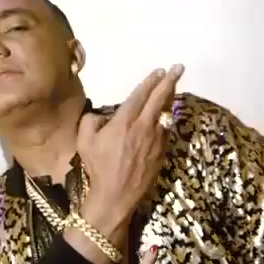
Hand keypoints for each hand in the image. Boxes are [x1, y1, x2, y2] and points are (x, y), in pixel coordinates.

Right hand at [73, 66, 182, 260]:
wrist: (116, 196)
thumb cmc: (98, 167)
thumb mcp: (84, 141)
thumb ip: (91, 120)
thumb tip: (103, 115)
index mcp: (125, 121)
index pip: (141, 94)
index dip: (151, 80)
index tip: (160, 70)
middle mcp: (144, 127)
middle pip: (160, 98)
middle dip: (170, 81)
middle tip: (179, 68)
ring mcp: (156, 140)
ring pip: (165, 115)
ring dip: (169, 100)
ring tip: (173, 89)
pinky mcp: (162, 153)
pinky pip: (165, 132)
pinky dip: (165, 123)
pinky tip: (164, 120)